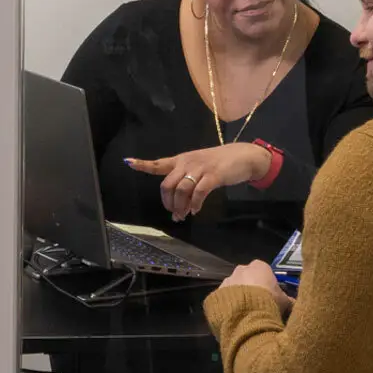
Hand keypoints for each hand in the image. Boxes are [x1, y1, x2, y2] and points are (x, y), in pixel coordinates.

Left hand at [126, 143, 271, 220]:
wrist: (243, 156)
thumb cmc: (220, 163)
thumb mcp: (200, 166)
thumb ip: (188, 181)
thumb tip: (179, 205)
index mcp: (182, 160)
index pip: (159, 164)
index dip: (143, 164)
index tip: (128, 162)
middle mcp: (188, 162)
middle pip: (167, 184)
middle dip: (168, 202)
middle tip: (174, 214)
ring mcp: (200, 168)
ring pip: (181, 190)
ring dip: (180, 206)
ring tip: (184, 215)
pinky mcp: (213, 175)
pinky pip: (198, 192)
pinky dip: (195, 204)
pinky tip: (196, 209)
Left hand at [219, 258, 292, 315]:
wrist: (246, 315)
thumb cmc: (269, 302)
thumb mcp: (284, 302)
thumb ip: (288, 300)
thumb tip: (294, 303)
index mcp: (259, 266)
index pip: (263, 270)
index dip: (266, 282)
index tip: (269, 294)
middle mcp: (241, 269)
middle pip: (246, 277)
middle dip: (250, 288)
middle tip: (257, 303)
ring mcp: (227, 281)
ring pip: (233, 288)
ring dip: (237, 297)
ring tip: (245, 313)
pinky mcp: (215, 294)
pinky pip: (223, 299)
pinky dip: (227, 306)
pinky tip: (234, 317)